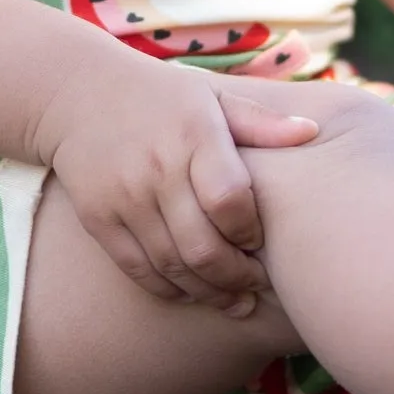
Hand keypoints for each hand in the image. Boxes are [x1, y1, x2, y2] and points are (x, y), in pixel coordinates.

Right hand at [46, 50, 318, 316]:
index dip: (251, 231)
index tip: (262, 241)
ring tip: (233, 301)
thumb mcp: (212, 96)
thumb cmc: (163, 96)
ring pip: (171, 266)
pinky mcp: (98, 218)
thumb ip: (261, 121)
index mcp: (195, 134)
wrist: (79, 92)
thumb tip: (313, 132)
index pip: (230, 200)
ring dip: (207, 292)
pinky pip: (137, 269)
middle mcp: (158, 167)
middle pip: (203, 245)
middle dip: (236, 277)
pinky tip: (190, 293)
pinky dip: (168, 289)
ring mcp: (124, 196)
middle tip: (257, 288)